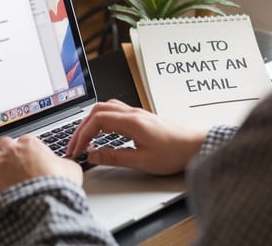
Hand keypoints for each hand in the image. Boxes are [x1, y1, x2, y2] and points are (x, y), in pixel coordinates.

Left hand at [0, 135, 82, 195]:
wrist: (47, 200)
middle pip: (3, 143)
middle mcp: (13, 150)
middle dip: (5, 151)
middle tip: (10, 160)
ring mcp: (1, 164)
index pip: (24, 140)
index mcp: (31, 143)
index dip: (25, 150)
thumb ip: (64, 162)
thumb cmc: (59, 183)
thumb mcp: (70, 168)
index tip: (28, 157)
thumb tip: (67, 165)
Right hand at [67, 99, 206, 174]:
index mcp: (131, 122)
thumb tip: (93, 154)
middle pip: (97, 111)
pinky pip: (115, 112)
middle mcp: (133, 113)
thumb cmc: (175, 152)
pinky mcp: (141, 118)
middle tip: (75, 146)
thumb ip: (114, 157)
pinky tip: (102, 132)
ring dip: (91, 122)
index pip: (96, 121)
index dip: (82, 135)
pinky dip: (101, 120)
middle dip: (82, 128)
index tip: (77, 150)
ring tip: (84, 139)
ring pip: (105, 108)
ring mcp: (137, 113)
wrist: (196, 145)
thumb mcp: (142, 161)